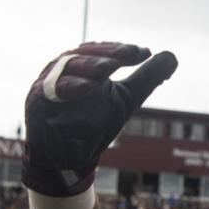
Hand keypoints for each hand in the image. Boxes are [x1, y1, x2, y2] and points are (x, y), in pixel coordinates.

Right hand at [24, 42, 177, 196]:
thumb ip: (147, 78)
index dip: (121, 50)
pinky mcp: (36, 103)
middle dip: (107, 53)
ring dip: (88, 66)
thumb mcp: (126, 98)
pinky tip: (87, 88)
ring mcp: (47, 85)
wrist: (71, 158)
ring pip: (65, 68)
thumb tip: (172, 57)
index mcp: (82, 64)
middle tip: (129, 54)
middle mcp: (62, 69)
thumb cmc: (94, 123)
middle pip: (83, 54)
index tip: (144, 53)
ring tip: (109, 67)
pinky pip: (50, 92)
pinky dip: (67, 87)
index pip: (101, 51)